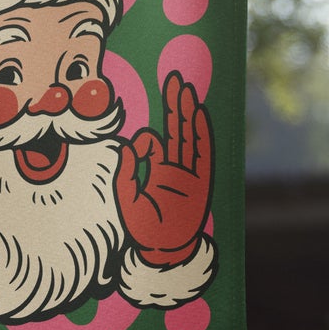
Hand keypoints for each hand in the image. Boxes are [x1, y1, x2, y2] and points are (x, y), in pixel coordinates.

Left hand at [114, 72, 212, 263]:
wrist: (163, 252)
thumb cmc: (143, 230)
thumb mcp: (126, 198)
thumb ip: (126, 172)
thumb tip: (129, 144)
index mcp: (158, 173)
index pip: (154, 144)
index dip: (146, 137)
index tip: (138, 142)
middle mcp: (176, 169)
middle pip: (176, 130)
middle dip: (174, 104)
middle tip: (173, 77)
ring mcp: (190, 174)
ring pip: (189, 136)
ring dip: (187, 111)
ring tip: (185, 86)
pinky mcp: (202, 181)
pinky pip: (202, 152)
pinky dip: (201, 132)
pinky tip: (199, 112)